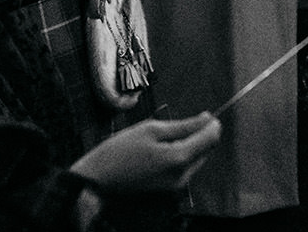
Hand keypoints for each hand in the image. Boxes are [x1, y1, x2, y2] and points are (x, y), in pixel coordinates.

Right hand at [69, 112, 220, 193]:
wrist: (96, 181)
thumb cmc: (119, 152)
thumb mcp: (151, 129)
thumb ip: (184, 125)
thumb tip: (208, 118)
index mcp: (179, 159)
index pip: (211, 138)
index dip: (211, 123)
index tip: (204, 115)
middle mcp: (182, 177)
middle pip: (206, 149)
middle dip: (197, 135)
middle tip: (172, 129)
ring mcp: (176, 187)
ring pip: (196, 159)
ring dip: (188, 147)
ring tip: (159, 143)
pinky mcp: (168, 191)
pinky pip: (184, 170)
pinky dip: (178, 158)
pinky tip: (157, 154)